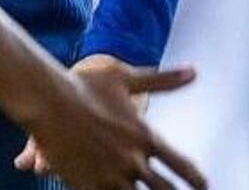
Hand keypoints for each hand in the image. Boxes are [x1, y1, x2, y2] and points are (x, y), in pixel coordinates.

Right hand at [15, 55, 205, 189]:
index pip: (183, 166)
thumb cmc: (83, 84)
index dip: (197, 180)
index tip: (203, 185)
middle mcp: (132, 160)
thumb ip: (163, 80)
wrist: (46, 100)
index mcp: (145, 137)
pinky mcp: (88, 185)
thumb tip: (194, 71)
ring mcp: (110, 176)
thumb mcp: (124, 77)